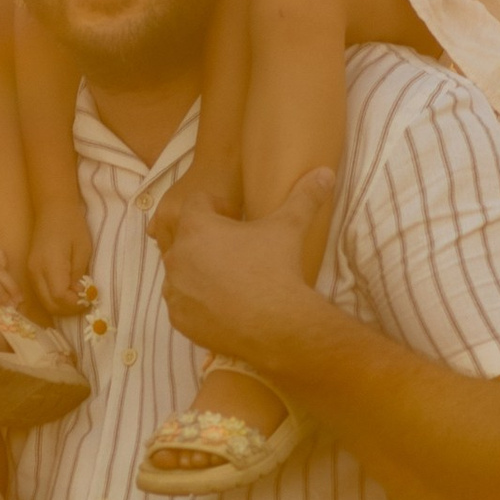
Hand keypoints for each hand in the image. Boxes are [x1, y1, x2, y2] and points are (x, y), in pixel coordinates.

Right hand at [28, 198, 96, 314]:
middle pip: (49, 304)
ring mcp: (31, 272)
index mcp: (50, 264)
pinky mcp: (31, 270)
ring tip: (78, 297)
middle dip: (68, 310)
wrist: (53, 209)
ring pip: (44, 301)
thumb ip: (79, 274)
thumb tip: (78, 294)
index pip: (59, 297)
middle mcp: (36, 271)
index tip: (89, 300)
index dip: (74, 304)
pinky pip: (41, 293)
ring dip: (61, 305)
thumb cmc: (72, 226)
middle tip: (85, 303)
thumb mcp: (83, 250)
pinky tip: (67, 290)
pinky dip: (54, 298)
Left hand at [154, 172, 335, 378]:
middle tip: (234, 250)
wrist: (278, 326)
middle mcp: (177, 257)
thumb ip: (304, 196)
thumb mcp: (290, 227)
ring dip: (197, 271)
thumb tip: (325, 173)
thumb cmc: (278, 270)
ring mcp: (174, 291)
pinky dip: (196, 302)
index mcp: (196, 227)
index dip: (217, 205)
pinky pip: (182, 304)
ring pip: (181, 272)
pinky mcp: (179, 319)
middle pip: (185, 238)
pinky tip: (222, 303)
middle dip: (205, 240)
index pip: (197, 202)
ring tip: (228, 278)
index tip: (234, 216)